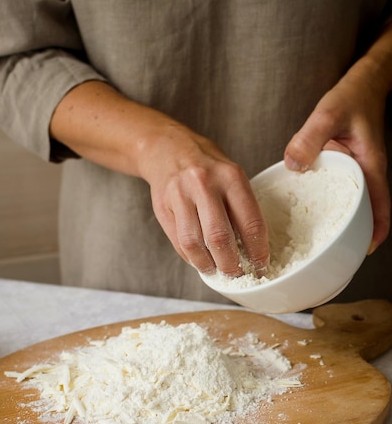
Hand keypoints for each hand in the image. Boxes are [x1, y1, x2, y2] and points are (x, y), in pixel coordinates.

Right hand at [50, 81, 268, 276]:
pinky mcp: (163, 208)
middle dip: (231, 264)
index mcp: (231, 177)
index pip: (250, 223)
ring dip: (208, 264)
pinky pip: (178, 242)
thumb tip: (252, 249)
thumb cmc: (207, 167)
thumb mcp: (231, 176)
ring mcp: (180, 196)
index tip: (261, 266)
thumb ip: (241, 207)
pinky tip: (200, 259)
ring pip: (194, 244)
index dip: (257, 251)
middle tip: (238, 274)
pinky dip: (191, 257)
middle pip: (220, 238)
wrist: (167, 148)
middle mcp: (204, 184)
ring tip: (216, 270)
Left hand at [284, 54, 390, 252]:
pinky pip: (339, 191)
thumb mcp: (329, 113)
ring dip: (342, 222)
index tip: (364, 250)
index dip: (375, 231)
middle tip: (334, 254)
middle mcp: (365, 174)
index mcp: (370, 167)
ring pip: (352, 204)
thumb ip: (310, 138)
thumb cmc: (352, 97)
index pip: (380, 207)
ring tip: (320, 241)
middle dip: (355, 234)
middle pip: (366, 213)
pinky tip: (308, 211)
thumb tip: (294, 165)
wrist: (361, 85)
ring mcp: (356, 173)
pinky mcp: (344, 168)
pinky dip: (329, 203)